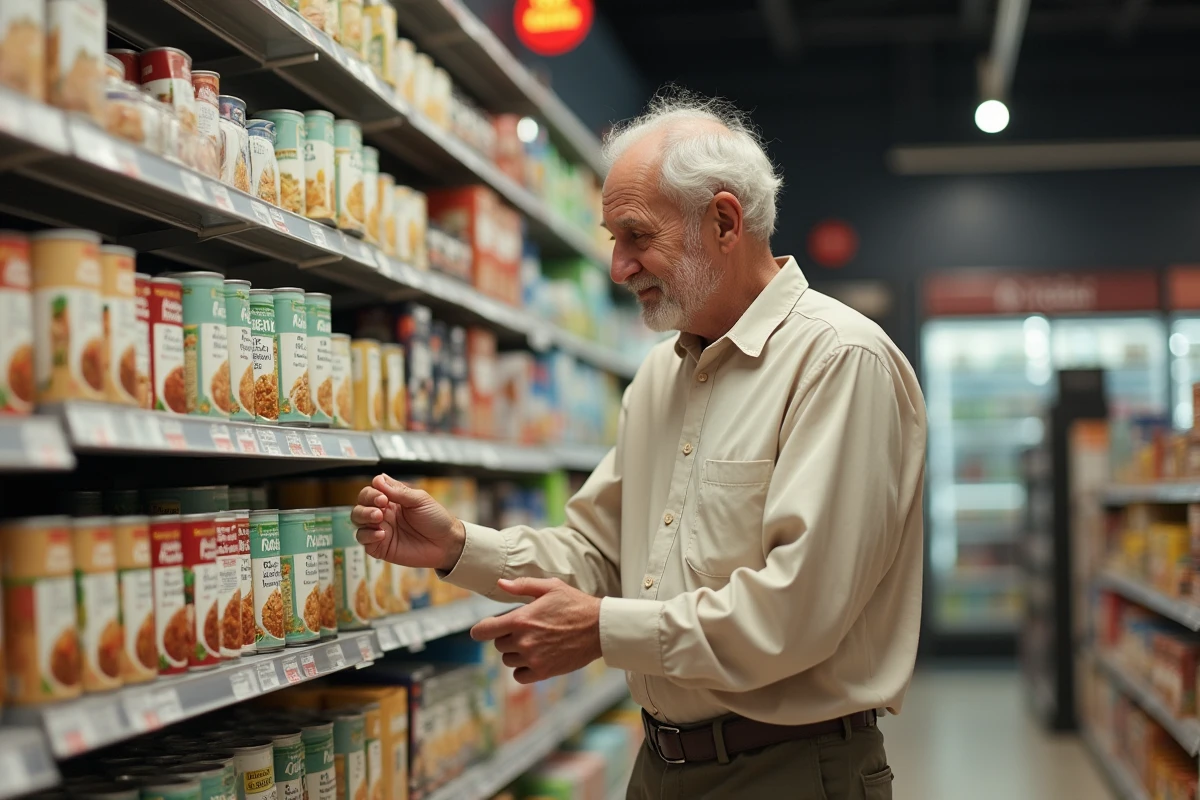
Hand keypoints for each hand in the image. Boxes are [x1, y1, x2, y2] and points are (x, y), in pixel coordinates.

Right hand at [350, 474, 465, 571]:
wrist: (446, 543)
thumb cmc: (436, 519)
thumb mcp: (420, 500)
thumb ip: (398, 491)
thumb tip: (378, 478)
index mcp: (392, 501)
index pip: (370, 492)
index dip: (372, 493)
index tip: (383, 497)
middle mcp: (383, 515)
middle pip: (359, 506)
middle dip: (365, 505)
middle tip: (381, 508)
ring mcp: (381, 530)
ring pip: (357, 522)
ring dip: (364, 518)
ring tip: (379, 519)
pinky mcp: (380, 547)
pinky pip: (364, 540)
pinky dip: (368, 535)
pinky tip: (381, 534)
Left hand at [470, 578, 602, 683]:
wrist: (599, 628)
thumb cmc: (575, 604)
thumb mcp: (550, 587)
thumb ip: (522, 586)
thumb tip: (501, 584)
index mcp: (520, 619)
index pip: (484, 631)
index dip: (481, 630)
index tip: (484, 629)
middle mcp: (523, 641)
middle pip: (498, 645)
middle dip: (507, 637)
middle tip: (526, 629)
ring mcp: (533, 658)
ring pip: (508, 660)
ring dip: (515, 653)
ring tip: (534, 642)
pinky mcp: (543, 672)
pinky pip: (519, 675)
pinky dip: (523, 669)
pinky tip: (535, 658)